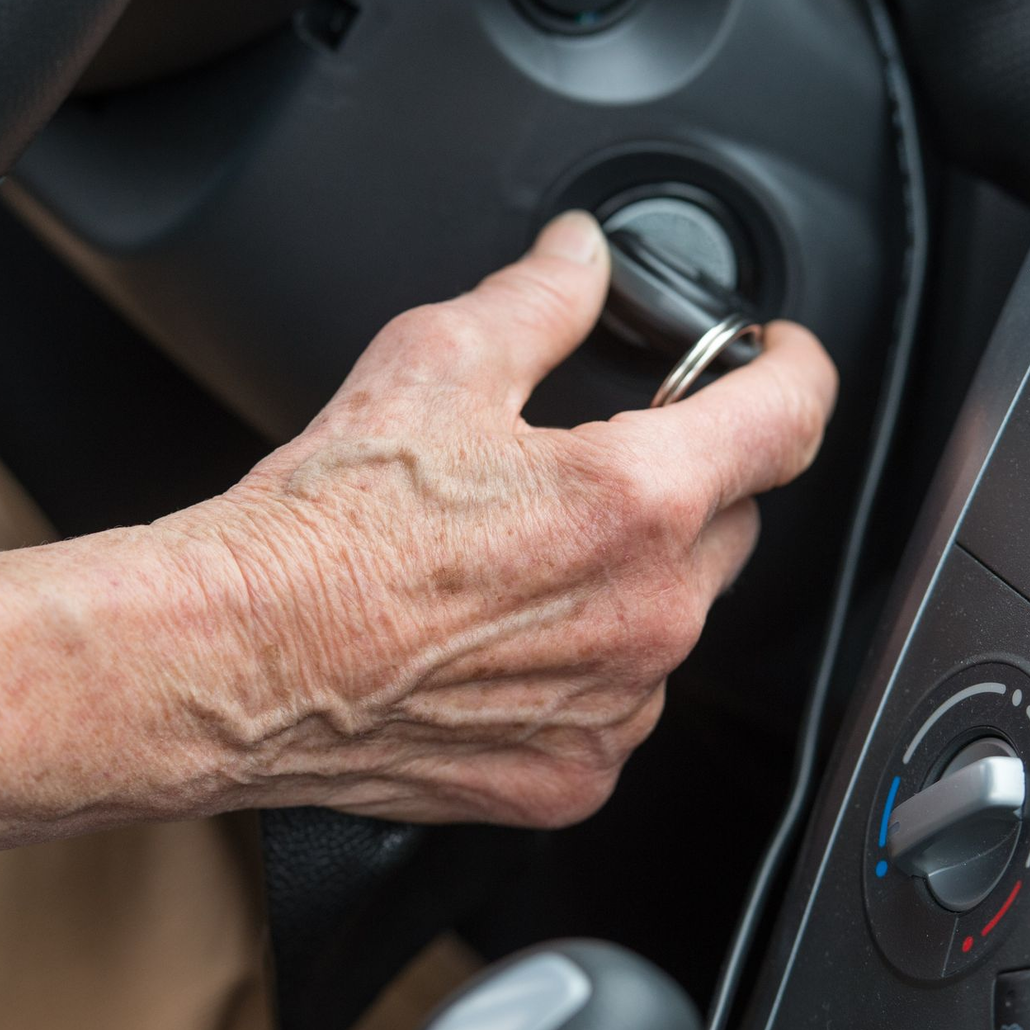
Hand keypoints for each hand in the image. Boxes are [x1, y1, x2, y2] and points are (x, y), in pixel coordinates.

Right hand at [176, 211, 837, 827]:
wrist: (236, 660)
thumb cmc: (322, 531)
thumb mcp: (434, 365)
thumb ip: (539, 299)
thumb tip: (579, 256)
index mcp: (634, 499)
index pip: (786, 420)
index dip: (794, 372)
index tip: (779, 363)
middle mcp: (648, 614)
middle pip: (731, 524)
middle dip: (687, 485)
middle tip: (590, 472)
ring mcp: (617, 708)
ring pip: (677, 620)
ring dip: (634, 583)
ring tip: (523, 567)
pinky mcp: (575, 773)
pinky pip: (623, 705)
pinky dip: (591, 670)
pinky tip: (507, 646)